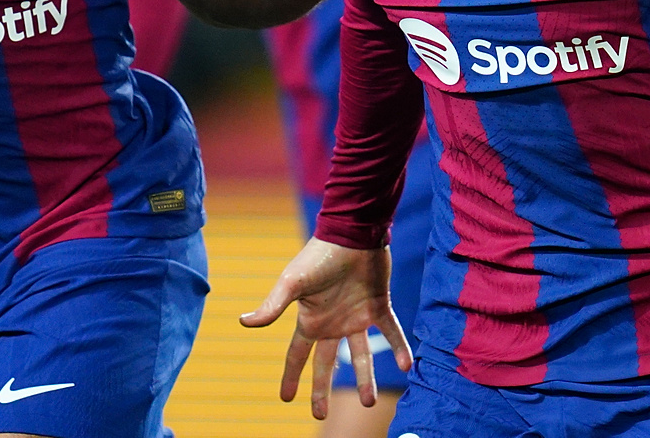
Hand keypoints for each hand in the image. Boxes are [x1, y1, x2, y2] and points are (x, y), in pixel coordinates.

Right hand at [241, 237, 410, 419]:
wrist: (352, 232)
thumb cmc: (319, 256)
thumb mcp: (292, 282)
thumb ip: (273, 305)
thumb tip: (243, 323)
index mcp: (311, 320)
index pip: (297, 355)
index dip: (290, 376)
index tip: (285, 399)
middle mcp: (332, 322)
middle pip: (326, 363)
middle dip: (322, 389)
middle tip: (319, 415)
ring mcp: (356, 316)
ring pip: (362, 354)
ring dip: (366, 378)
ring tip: (370, 403)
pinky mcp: (378, 305)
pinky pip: (391, 331)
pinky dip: (399, 348)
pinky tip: (406, 366)